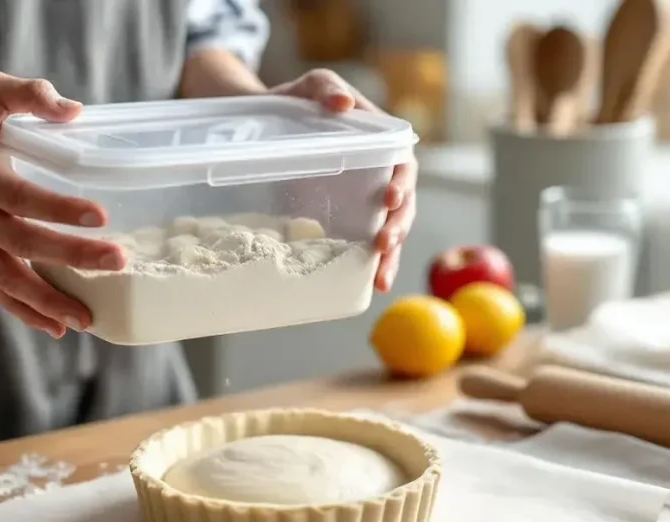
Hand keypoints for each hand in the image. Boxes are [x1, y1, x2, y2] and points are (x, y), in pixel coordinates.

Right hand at [0, 72, 122, 337]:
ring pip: (5, 275)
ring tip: (87, 317)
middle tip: (116, 261)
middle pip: (18, 240)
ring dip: (47, 300)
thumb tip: (73, 111)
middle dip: (69, 255)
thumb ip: (29, 94)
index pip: (16, 193)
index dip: (56, 208)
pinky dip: (25, 311)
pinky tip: (57, 327)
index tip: (99, 216)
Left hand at [270, 69, 417, 291]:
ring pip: (387, 230)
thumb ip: (326, 88)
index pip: (403, 165)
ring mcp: (362, 201)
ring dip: (389, 256)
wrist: (266, 128)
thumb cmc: (295, 102)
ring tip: (381, 278)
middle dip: (398, 227)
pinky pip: (361, 244)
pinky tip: (368, 287)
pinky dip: (367, 267)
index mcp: (380, 143)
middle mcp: (377, 176)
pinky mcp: (344, 219)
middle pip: (402, 205)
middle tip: (384, 244)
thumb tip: (343, 103)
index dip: (402, 184)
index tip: (390, 199)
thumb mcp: (309, 86)